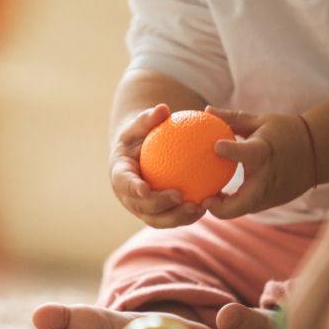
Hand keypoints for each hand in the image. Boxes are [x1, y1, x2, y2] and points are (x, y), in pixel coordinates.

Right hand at [110, 104, 206, 227]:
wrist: (138, 155)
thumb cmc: (139, 135)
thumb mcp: (140, 125)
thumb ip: (148, 119)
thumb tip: (163, 109)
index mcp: (120, 175)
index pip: (124, 183)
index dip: (133, 189)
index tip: (146, 189)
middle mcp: (129, 197)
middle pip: (141, 207)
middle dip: (159, 207)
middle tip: (179, 197)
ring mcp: (142, 209)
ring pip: (158, 219)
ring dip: (177, 217)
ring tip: (199, 208)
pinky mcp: (157, 214)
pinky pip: (172, 218)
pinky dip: (188, 215)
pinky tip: (208, 206)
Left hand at [201, 107, 314, 218]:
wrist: (318, 152)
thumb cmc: (285, 132)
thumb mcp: (261, 121)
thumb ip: (233, 119)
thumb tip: (206, 110)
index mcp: (265, 153)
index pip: (248, 153)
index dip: (231, 151)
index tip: (215, 146)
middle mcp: (268, 178)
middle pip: (241, 203)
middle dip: (219, 207)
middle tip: (203, 199)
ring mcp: (271, 195)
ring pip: (243, 209)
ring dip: (223, 208)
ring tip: (205, 198)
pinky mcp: (272, 202)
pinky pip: (248, 206)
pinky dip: (233, 204)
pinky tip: (218, 197)